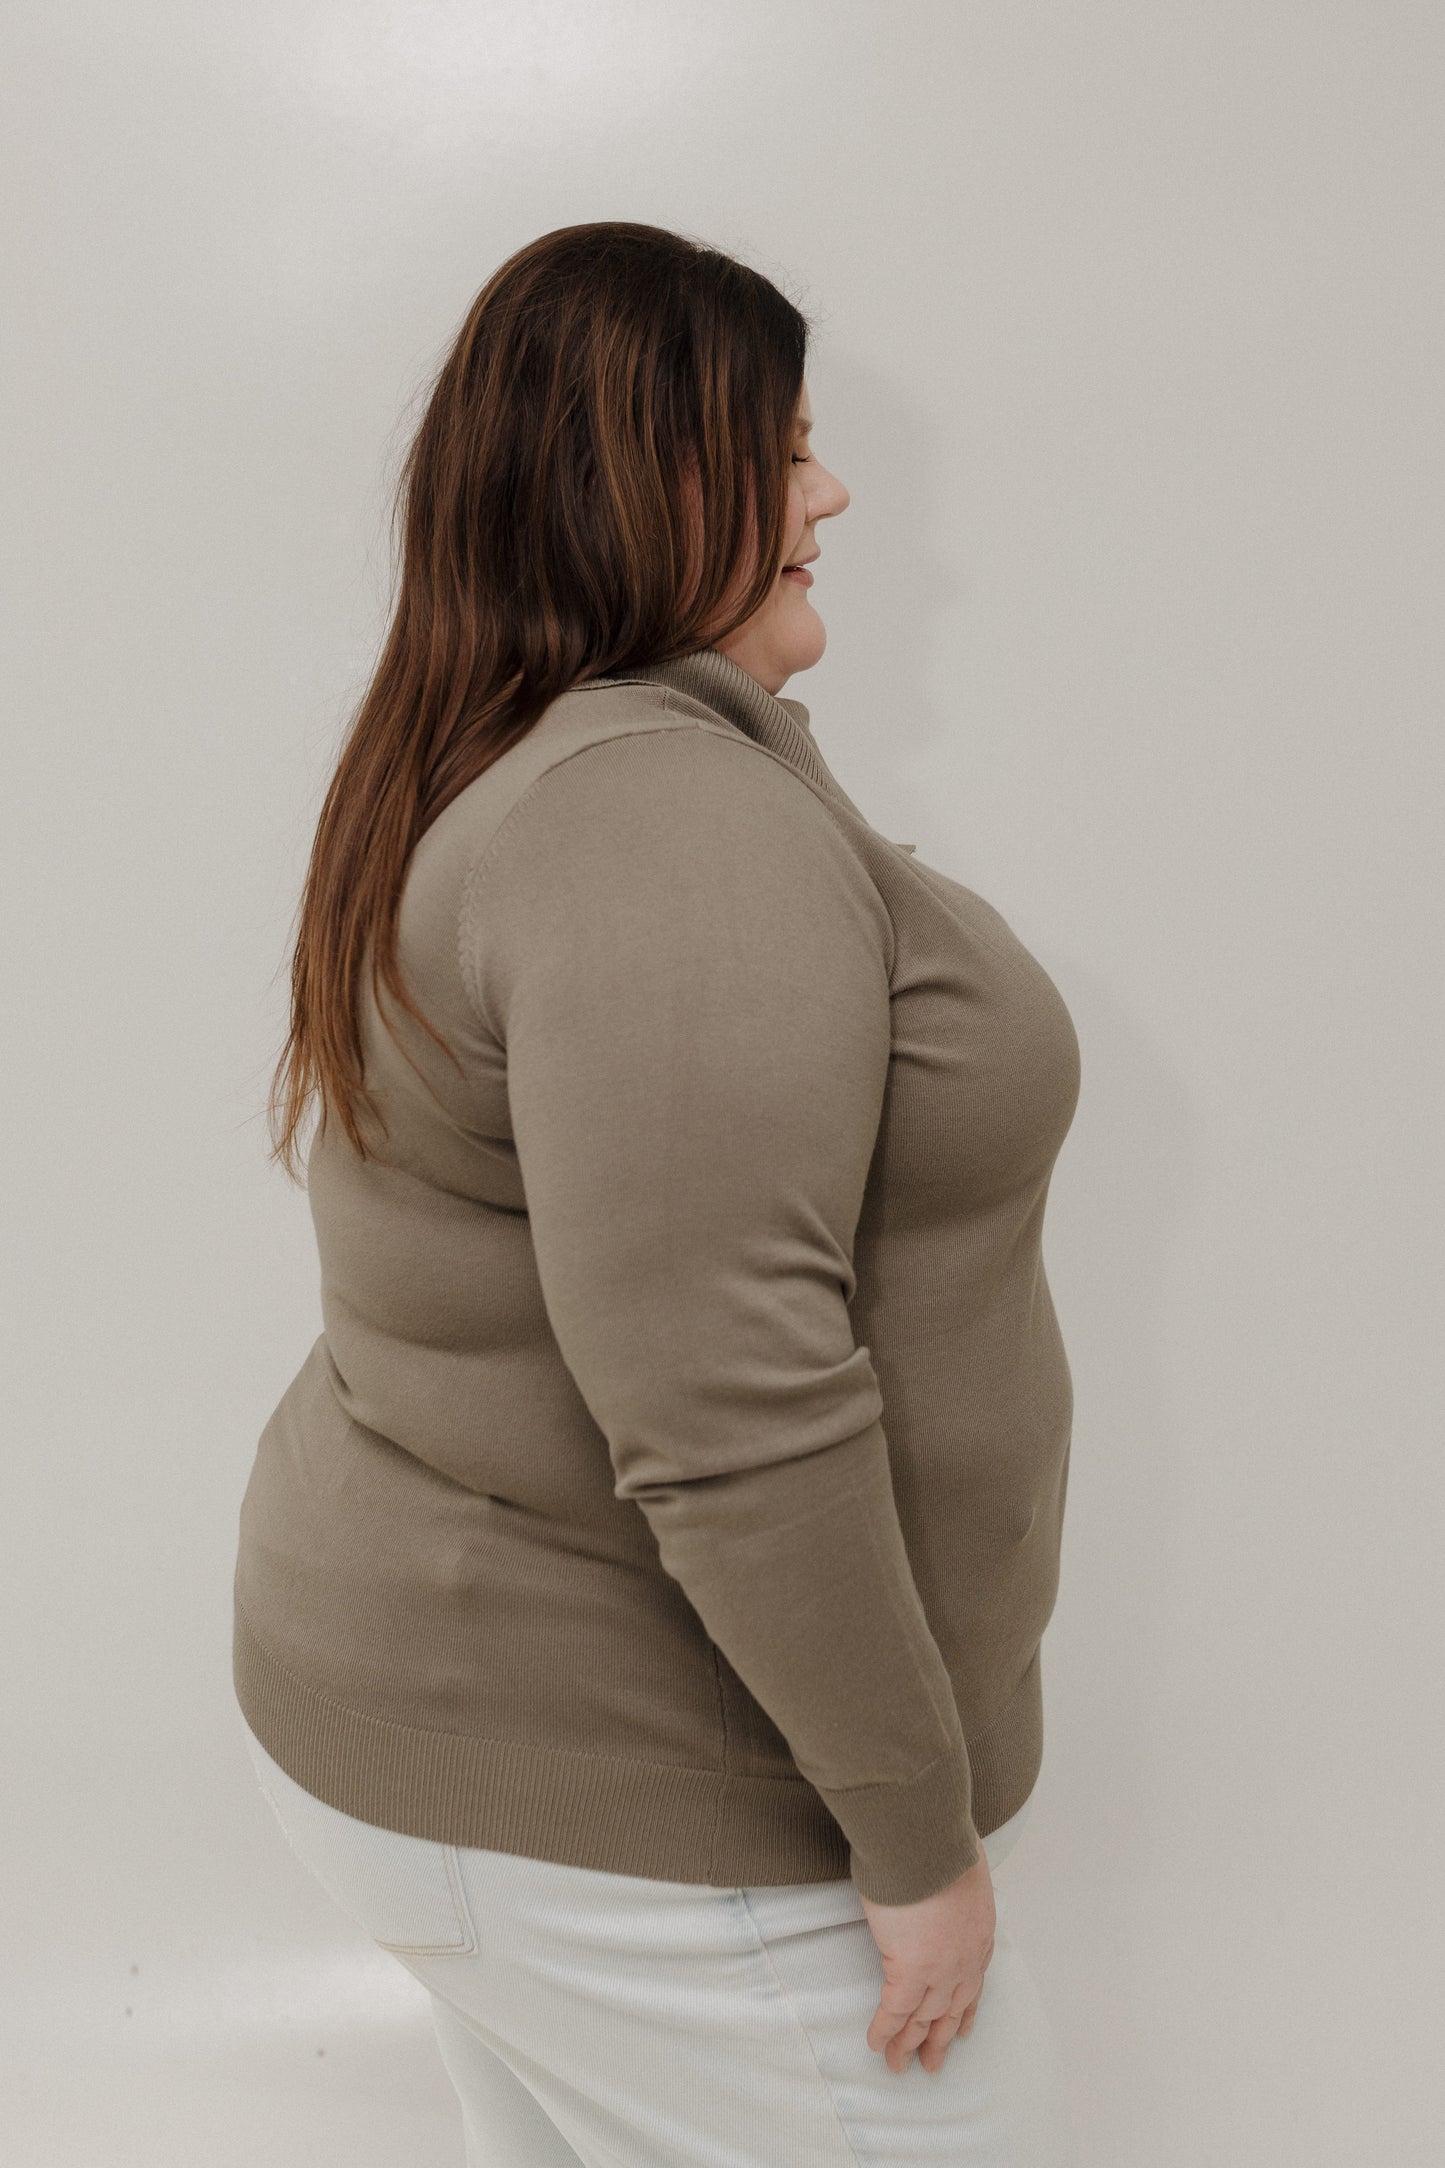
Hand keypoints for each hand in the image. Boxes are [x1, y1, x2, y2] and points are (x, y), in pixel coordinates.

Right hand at [858, 1847, 995, 2075]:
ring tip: (900, 2066)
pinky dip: (885, 2030)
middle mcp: (965, 1957)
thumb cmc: (940, 1839)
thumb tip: (937, 1871)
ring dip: (911, 2044)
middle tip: (934, 2063)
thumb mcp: (960, 1862)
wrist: (927, 1840)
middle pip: (953, 2008)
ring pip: (924, 2017)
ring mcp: (939, 1968)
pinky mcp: (910, 1969)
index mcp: (979, 1930)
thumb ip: (952, 1879)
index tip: (961, 2027)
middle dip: (941, 2037)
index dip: (966, 2008)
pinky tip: (876, 2044)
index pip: (974, 1980)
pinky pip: (894, 2010)